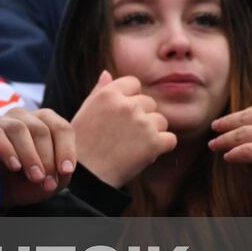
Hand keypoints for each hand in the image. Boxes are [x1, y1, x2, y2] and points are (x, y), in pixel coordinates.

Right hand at [0, 107, 74, 206]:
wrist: (3, 191)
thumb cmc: (29, 180)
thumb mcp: (51, 178)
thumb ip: (61, 172)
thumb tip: (62, 170)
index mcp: (46, 123)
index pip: (61, 128)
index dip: (65, 149)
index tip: (65, 171)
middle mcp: (26, 117)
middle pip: (40, 130)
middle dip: (46, 158)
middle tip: (46, 182)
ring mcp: (5, 121)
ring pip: (19, 128)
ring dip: (29, 155)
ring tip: (35, 177)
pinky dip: (8, 151)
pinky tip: (15, 166)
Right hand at [71, 71, 176, 186]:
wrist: (86, 177)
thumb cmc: (81, 145)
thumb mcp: (85, 112)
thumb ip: (99, 91)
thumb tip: (107, 73)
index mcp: (109, 94)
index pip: (134, 83)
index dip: (130, 98)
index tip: (122, 115)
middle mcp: (127, 105)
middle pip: (149, 103)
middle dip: (142, 117)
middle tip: (125, 135)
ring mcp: (142, 123)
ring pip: (161, 121)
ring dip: (152, 132)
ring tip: (131, 146)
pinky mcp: (154, 143)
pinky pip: (170, 139)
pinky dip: (161, 148)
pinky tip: (143, 154)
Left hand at [210, 95, 251, 181]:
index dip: (245, 114)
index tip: (235, 120)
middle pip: (246, 116)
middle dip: (227, 123)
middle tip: (215, 127)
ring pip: (242, 133)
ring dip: (225, 139)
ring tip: (214, 144)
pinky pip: (248, 151)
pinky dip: (234, 153)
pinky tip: (228, 157)